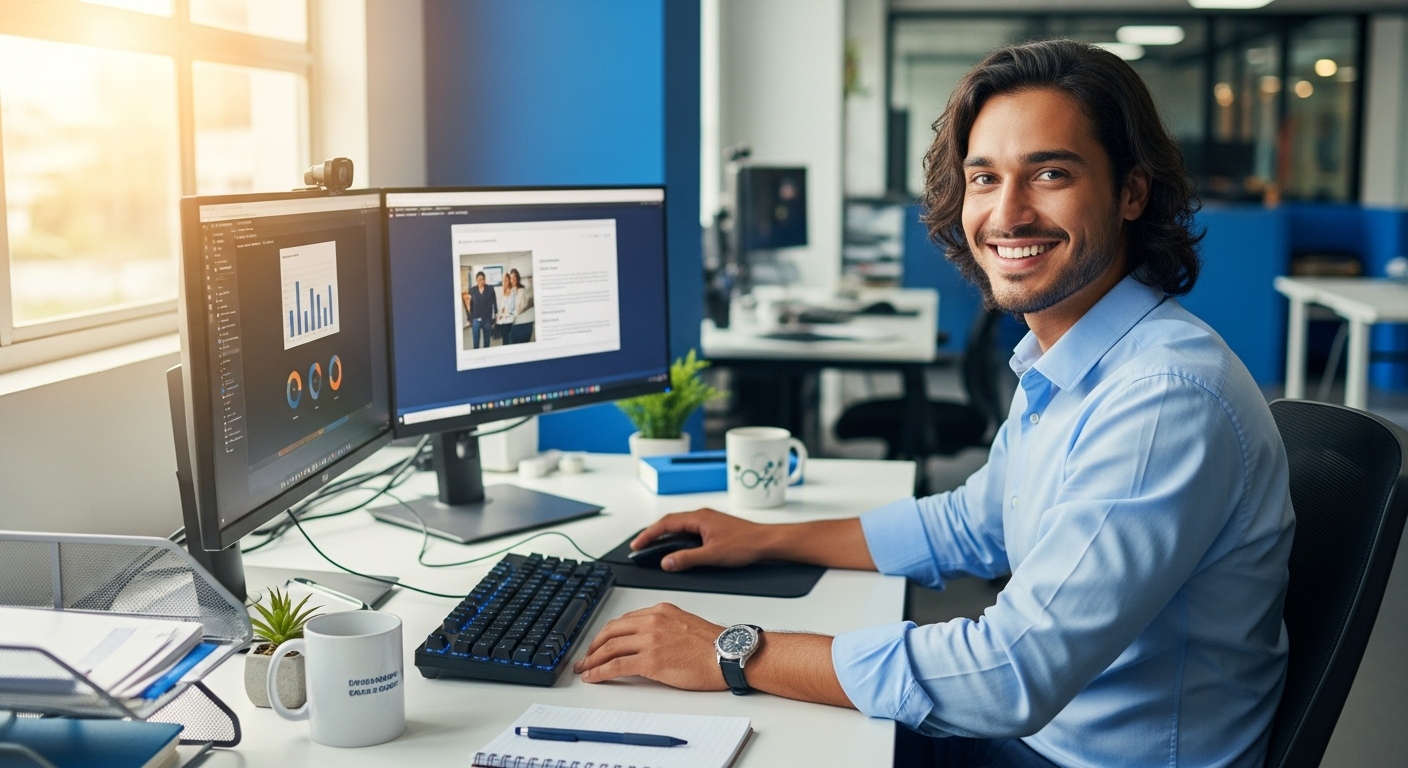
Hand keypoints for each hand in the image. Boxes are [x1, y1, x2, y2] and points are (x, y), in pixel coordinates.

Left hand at [573, 603, 727, 689]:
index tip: (599, 643)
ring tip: (585, 669)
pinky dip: (600, 672)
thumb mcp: (683, 625)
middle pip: (611, 631)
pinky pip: (616, 666)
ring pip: (609, 648)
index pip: (623, 620)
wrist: (728, 655)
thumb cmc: (713, 645)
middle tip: (586, 657)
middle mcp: (652, 621)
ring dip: (592, 660)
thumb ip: (662, 628)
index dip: (606, 634)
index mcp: (660, 611)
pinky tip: (594, 677)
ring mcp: (650, 640)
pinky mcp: (650, 660)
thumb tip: (646, 643)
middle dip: (594, 646)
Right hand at [631, 509, 774, 570]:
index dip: (649, 534)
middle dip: (653, 534)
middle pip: (670, 523)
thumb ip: (687, 559)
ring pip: (680, 527)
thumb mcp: (713, 555)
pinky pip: (690, 532)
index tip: (637, 545)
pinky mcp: (714, 529)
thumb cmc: (747, 544)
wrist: (768, 542)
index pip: (666, 524)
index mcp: (699, 518)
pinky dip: (678, 539)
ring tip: (654, 548)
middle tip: (640, 547)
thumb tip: (667, 562)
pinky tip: (678, 549)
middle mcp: (702, 516)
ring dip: (666, 536)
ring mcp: (709, 522)